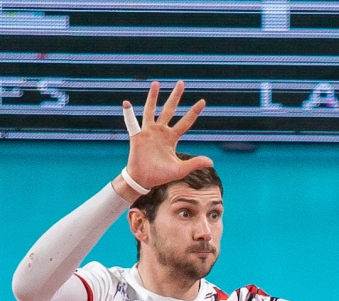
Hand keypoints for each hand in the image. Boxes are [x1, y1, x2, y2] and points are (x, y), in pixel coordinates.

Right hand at [115, 81, 212, 198]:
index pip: (186, 122)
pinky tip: (126, 103)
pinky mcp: (137, 136)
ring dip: (153, 97)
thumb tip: (211, 162)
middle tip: (181, 83)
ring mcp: (149, 131)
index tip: (202, 101)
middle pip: (170, 109)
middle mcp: (161, 131)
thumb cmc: (161, 175)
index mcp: (172, 138)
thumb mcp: (180, 170)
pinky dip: (129, 113)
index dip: (194, 112)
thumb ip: (194, 163)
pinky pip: (132, 123)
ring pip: (151, 110)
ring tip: (156, 84)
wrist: (144, 180)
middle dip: (175, 96)